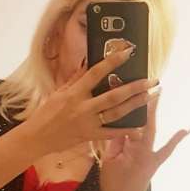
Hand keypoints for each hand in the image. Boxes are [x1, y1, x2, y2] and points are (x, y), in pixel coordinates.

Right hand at [25, 47, 160, 154]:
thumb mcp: (58, 92)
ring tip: (150, 96)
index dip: (113, 61)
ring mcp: (87, 123)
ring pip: (116, 113)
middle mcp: (82, 108)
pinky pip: (110, 133)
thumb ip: (75, 78)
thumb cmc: (46, 114)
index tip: (128, 52)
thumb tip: (87, 62)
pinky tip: (139, 127)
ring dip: (135, 104)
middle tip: (152, 80)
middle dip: (134, 87)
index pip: (96, 73)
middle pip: (113, 96)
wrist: (37, 138)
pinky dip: (125, 131)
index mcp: (74, 94)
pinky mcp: (89, 136)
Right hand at [99, 90, 189, 190]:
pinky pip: (167, 148)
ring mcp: (151, 156)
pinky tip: (188, 129)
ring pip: (151, 131)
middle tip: (146, 87)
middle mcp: (144, 150)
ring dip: (152, 114)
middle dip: (144, 105)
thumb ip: (114, 143)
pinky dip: (177, 138)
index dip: (128, 109)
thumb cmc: (114, 186)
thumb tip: (117, 126)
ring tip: (158, 95)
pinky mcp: (154, 162)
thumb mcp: (109, 162)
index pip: (129, 124)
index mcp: (132, 150)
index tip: (126, 94)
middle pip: (143, 124)